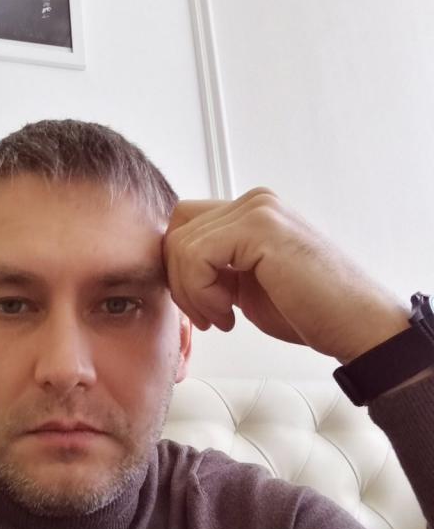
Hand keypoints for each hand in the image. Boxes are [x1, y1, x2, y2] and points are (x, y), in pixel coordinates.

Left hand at [163, 188, 409, 363]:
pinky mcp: (261, 227)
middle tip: (210, 315)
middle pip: (176, 229)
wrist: (355, 326)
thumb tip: (173, 267)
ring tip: (224, 316)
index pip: (183, 225)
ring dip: (192, 292)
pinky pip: (196, 255)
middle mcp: (255, 202)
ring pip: (181, 244)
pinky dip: (202, 292)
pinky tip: (229, 312)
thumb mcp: (247, 283)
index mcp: (251, 212)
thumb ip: (215, 266)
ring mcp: (259, 210)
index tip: (205, 307)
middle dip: (180, 281)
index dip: (181, 270)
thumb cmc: (309, 310)